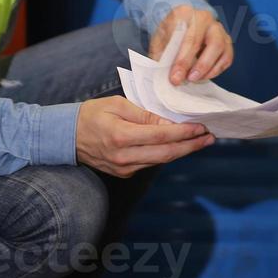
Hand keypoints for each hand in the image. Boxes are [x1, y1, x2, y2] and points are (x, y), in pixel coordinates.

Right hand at [75, 97, 213, 177]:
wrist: (67, 136)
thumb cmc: (92, 114)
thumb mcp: (117, 104)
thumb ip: (144, 114)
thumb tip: (169, 122)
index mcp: (121, 136)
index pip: (161, 136)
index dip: (184, 132)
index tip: (201, 127)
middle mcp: (124, 157)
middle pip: (166, 153)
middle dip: (191, 145)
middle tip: (210, 137)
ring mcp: (124, 168)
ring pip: (160, 161)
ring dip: (182, 151)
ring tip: (201, 141)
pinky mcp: (124, 173)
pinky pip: (150, 163)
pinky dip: (167, 153)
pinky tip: (179, 146)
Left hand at [149, 4, 233, 85]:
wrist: (179, 25)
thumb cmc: (170, 32)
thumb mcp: (159, 40)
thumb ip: (161, 54)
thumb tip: (163, 72)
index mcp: (185, 13)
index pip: (186, 36)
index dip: (181, 59)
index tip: (175, 76)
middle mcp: (204, 18)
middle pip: (204, 40)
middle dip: (196, 64)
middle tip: (185, 79)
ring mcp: (217, 28)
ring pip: (219, 47)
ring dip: (207, 68)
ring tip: (193, 78)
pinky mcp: (226, 40)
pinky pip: (226, 57)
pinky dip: (216, 70)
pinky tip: (203, 76)